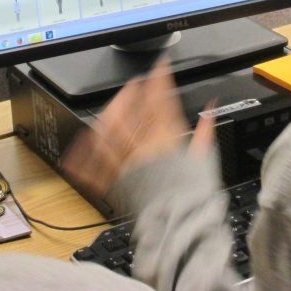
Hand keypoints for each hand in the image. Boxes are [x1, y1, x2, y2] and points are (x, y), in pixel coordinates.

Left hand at [60, 59, 216, 199]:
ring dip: (110, 112)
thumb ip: (205, 130)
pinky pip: (93, 163)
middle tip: (134, 82)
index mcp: (165, 140)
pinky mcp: (114, 180)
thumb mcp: (204, 157)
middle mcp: (142, 147)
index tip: (159, 67)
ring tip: (113, 103)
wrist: (176, 223)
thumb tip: (209, 109)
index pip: (160, 100)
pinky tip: (82, 140)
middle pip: (129, 111)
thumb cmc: (191, 194)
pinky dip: (85, 151)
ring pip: (109, 130)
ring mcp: (125, 162)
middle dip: (129, 91)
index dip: (159, 78)